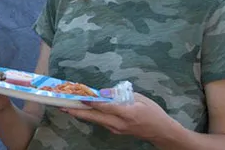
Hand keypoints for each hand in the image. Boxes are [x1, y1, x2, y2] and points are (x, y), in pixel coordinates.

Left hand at [63, 93, 177, 141]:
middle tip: (63, 106)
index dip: (93, 102)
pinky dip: (90, 116)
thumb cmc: (153, 112)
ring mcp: (116, 129)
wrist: (161, 132)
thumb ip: (121, 95)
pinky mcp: (115, 131)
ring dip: (81, 114)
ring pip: (95, 121)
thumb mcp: (140, 98)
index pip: (107, 107)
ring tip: (67, 106)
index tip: (81, 97)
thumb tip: (103, 92)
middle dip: (78, 111)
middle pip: (95, 117)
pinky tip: (81, 110)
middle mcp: (119, 124)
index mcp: (128, 114)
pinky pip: (100, 122)